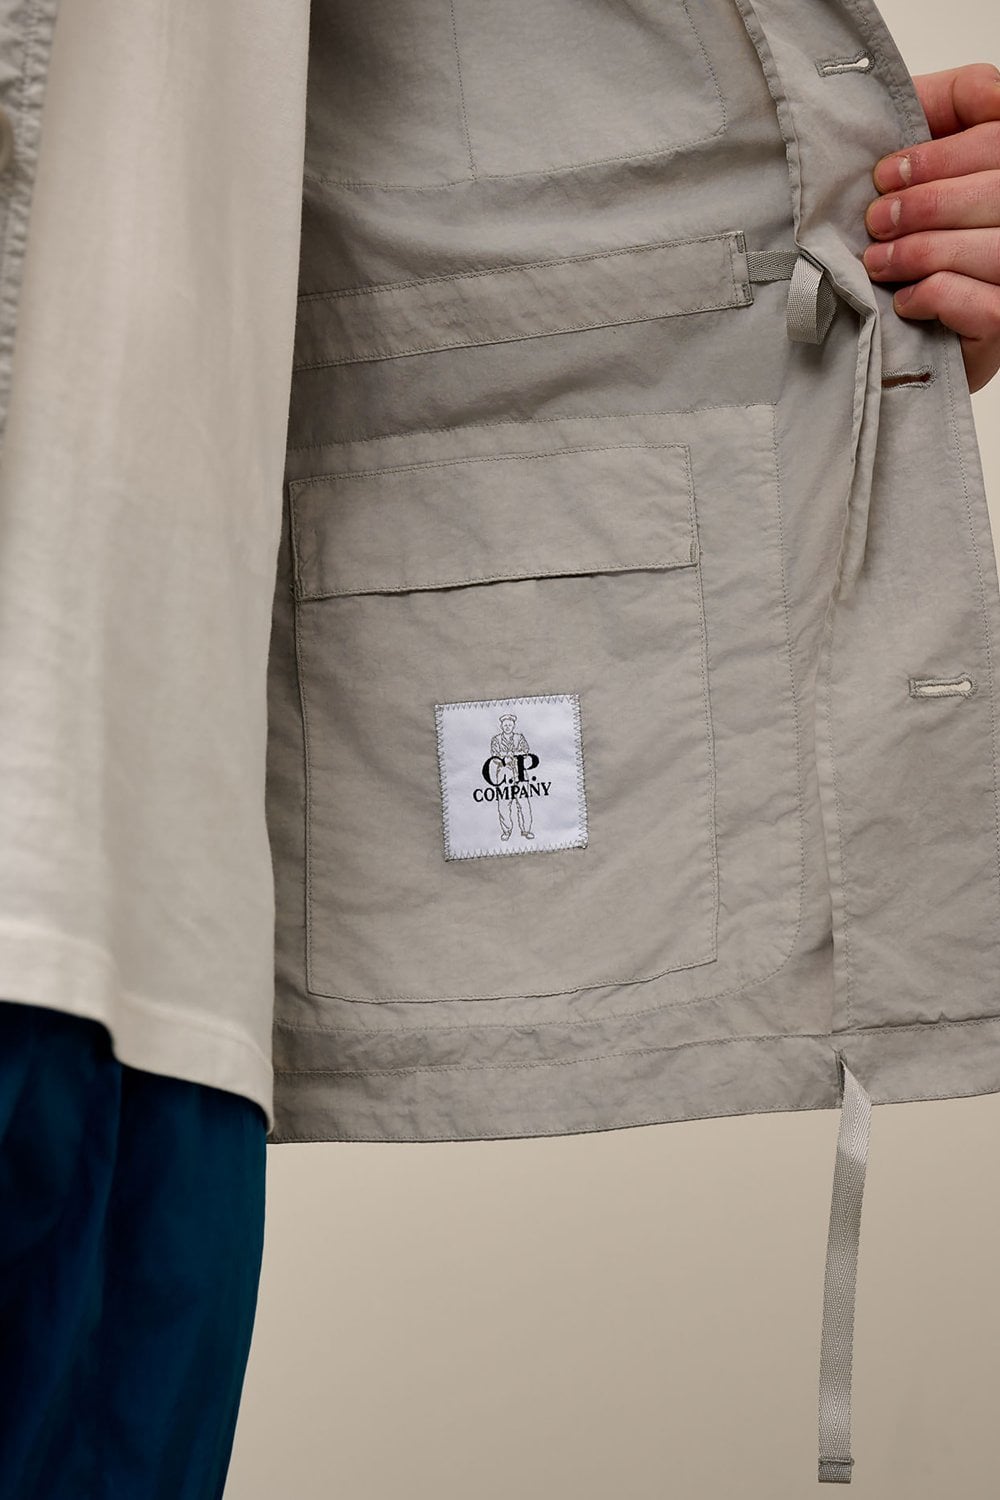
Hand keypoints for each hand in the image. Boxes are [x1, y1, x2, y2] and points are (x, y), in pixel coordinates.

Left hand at [862, 62, 999, 393]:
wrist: (883, 319)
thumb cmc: (907, 220)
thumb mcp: (927, 147)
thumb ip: (957, 103)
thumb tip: (990, 92)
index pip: (999, 144)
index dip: (942, 157)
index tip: (886, 174)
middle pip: (999, 194)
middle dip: (926, 205)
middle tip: (876, 221)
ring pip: (994, 250)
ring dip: (922, 252)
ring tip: (878, 262)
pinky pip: (986, 306)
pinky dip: (936, 296)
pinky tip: (905, 300)